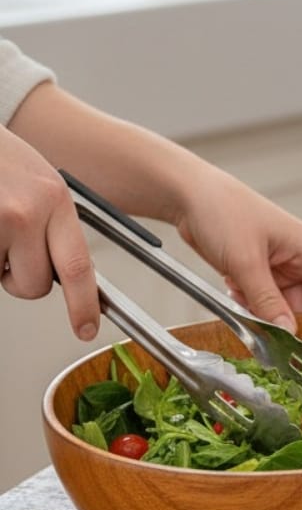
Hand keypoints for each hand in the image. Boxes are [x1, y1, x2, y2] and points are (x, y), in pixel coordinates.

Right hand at [0, 127, 99, 338]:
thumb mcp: (37, 181)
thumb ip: (51, 223)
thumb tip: (61, 270)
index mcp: (55, 199)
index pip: (79, 266)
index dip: (83, 305)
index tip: (86, 328)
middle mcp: (27, 211)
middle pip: (35, 285)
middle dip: (20, 280)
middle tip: (7, 250)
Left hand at [173, 165, 301, 331]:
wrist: (187, 194)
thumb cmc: (222, 211)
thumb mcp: (246, 262)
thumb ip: (268, 302)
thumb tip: (288, 333)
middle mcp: (296, 258)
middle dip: (283, 322)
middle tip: (269, 338)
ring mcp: (275, 265)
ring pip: (277, 305)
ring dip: (260, 312)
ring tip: (240, 301)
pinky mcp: (255, 270)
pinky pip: (259, 299)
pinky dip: (246, 304)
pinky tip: (232, 292)